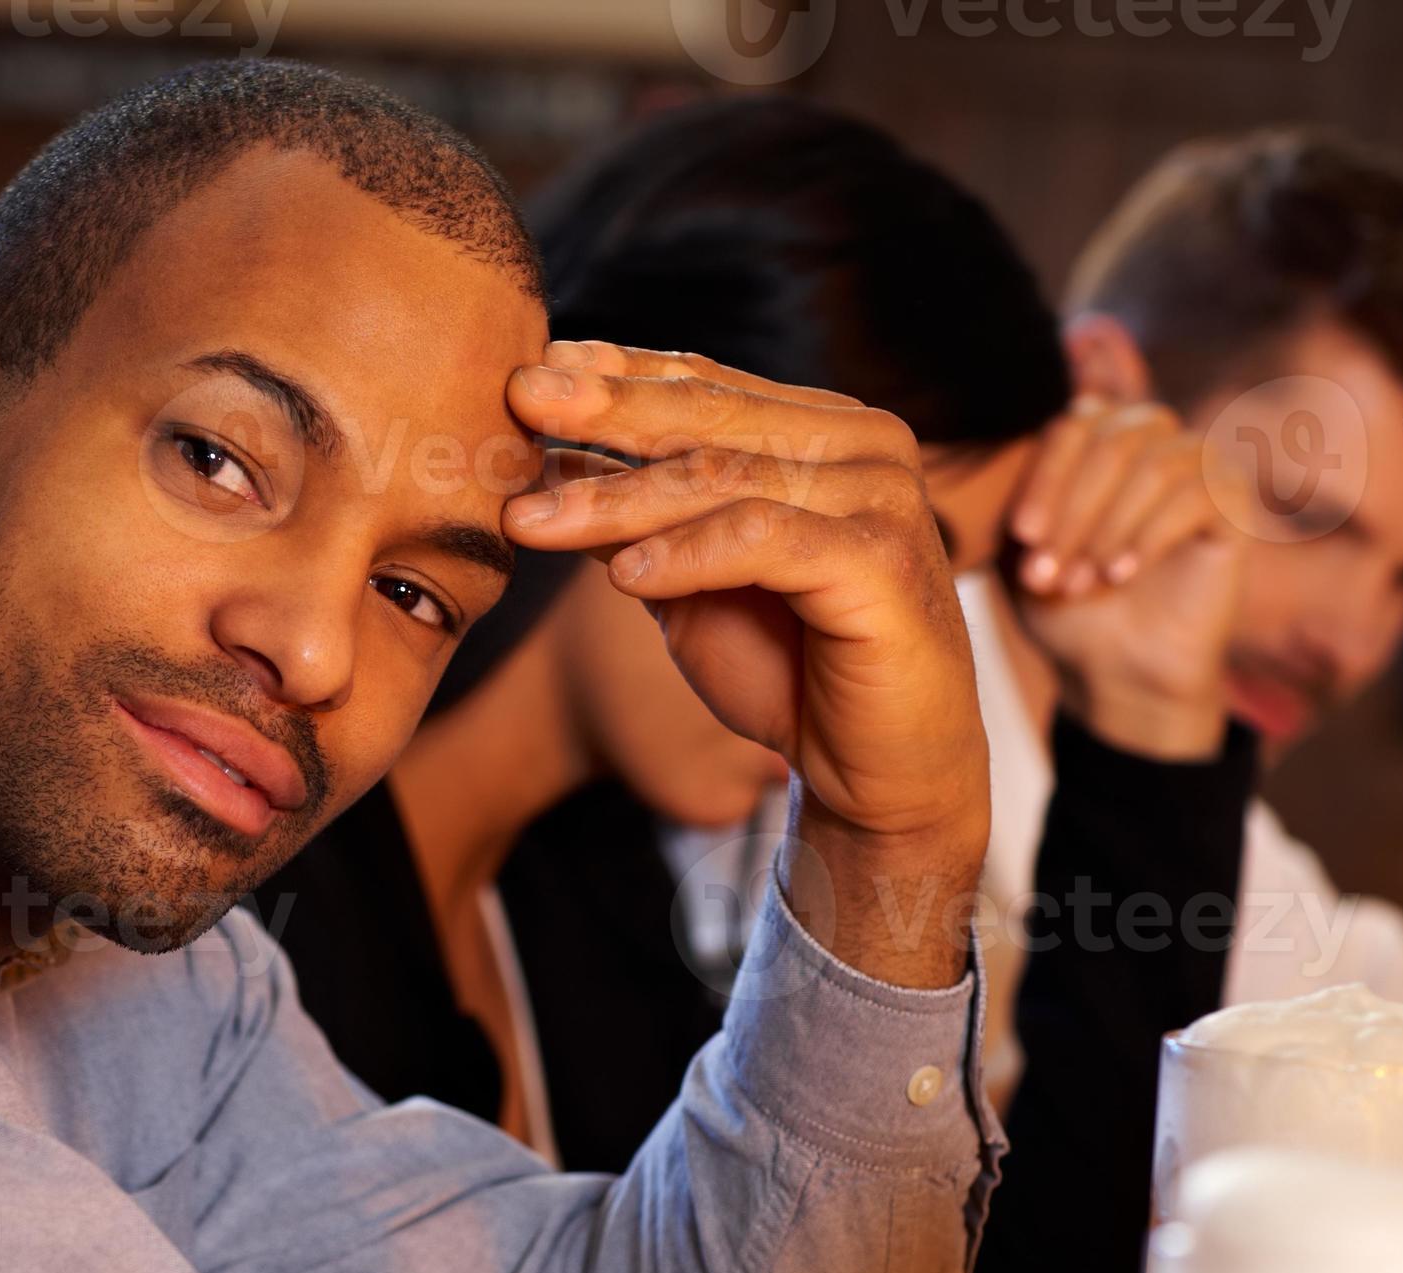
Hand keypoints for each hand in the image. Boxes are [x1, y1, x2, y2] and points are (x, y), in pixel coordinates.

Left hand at [502, 341, 986, 984]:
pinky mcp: (882, 562)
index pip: (709, 386)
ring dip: (618, 500)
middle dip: (607, 410)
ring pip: (727, 480)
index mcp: (825, 432)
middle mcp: (863, 446)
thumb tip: (545, 457)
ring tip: (531, 519)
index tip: (533, 370)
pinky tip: (624, 576)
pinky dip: (688, 556)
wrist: (879, 772)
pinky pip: (764, 543)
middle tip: (520, 396)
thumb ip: (637, 519)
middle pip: (712, 419)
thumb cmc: (791, 671)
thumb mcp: (691, 584)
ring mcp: (881, 498)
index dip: (618, 375)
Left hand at [1004, 397, 1245, 760]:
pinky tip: (1120, 577)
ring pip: (1154, 469)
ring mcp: (1199, 463)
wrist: (1117, 668)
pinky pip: (1196, 496)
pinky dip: (1148, 537)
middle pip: (1112, 443)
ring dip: (1106, 530)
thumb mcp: (1024, 551)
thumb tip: (1009, 462)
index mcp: (1100, 433)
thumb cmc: (1066, 603)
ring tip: (1079, 585)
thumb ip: (1018, 499)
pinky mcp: (1232, 501)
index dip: (1045, 478)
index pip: (1073, 426)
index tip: (1022, 535)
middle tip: (1045, 574)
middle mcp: (1154, 436)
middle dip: (1072, 512)